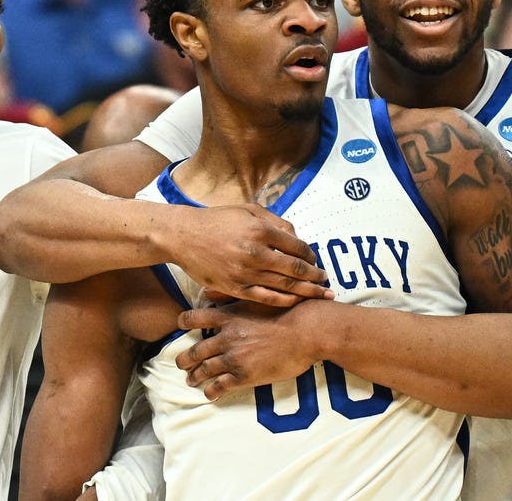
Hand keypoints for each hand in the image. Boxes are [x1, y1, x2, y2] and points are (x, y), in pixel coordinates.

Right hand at [167, 204, 332, 306]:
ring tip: (319, 294)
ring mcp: (245, 273)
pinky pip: (265, 298)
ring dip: (306, 291)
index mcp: (261, 230)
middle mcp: (255, 252)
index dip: (311, 256)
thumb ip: (275, 221)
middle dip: (316, 277)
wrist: (184, 236)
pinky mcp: (234, 288)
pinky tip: (295, 301)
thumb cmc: (218, 220)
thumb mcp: (248, 209)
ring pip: (284, 286)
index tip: (316, 261)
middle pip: (296, 269)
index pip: (297, 247)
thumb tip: (296, 236)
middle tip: (326, 282)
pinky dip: (284, 300)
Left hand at [175, 299, 325, 399]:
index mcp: (228, 316)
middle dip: (184, 359)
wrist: (308, 331)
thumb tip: (207, 293)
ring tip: (191, 380)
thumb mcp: (258, 297)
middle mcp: (226, 337)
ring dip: (195, 377)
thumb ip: (231, 297)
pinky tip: (210, 393)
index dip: (183, 323)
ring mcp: (234, 357)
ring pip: (204, 370)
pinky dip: (211, 391)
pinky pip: (220, 386)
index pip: (193, 318)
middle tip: (181, 363)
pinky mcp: (245, 376)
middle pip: (194, 350)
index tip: (180, 327)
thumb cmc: (288, 311)